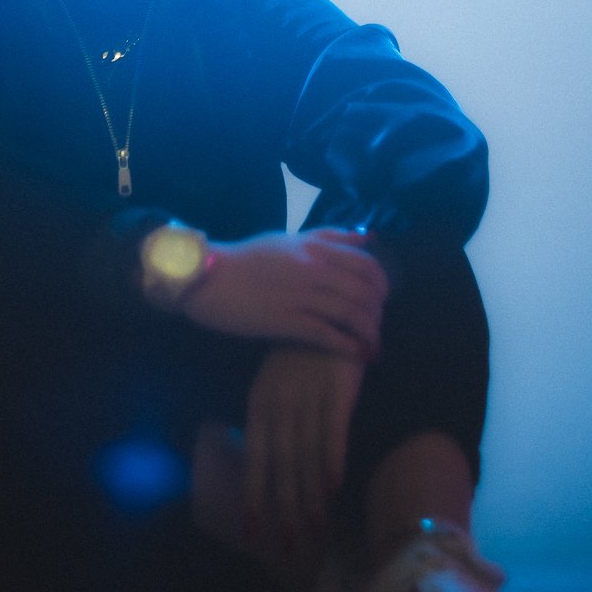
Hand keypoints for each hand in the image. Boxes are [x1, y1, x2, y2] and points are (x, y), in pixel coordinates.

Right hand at [181, 228, 387, 357]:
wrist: (209, 278)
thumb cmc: (248, 258)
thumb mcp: (289, 238)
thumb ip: (328, 236)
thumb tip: (366, 236)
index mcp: (314, 247)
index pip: (366, 263)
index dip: (382, 284)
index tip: (382, 298)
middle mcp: (313, 268)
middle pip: (364, 291)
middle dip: (378, 312)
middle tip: (377, 325)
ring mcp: (300, 295)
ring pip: (351, 314)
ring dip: (369, 332)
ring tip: (373, 345)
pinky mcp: (286, 322)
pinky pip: (328, 335)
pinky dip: (349, 346)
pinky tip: (358, 355)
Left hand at [244, 346, 366, 571]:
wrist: (327, 311)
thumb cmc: (298, 354)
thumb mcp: (274, 385)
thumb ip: (271, 424)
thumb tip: (270, 470)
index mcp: (259, 404)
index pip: (255, 458)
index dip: (255, 495)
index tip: (253, 532)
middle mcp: (280, 404)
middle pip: (281, 464)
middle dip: (284, 506)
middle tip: (289, 543)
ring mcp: (308, 398)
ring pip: (306, 456)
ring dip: (309, 496)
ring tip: (313, 529)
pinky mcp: (336, 391)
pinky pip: (333, 432)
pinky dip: (332, 461)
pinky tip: (333, 488)